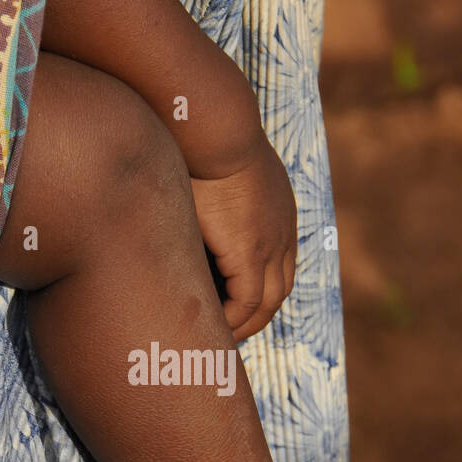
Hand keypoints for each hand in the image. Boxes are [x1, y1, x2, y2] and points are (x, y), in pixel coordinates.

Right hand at [189, 139, 297, 340]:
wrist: (217, 124)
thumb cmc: (204, 135)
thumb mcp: (213, 163)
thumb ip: (206, 186)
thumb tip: (179, 192)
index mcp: (278, 209)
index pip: (278, 261)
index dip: (258, 287)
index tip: (234, 303)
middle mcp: (283, 229)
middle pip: (279, 287)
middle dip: (256, 314)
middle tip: (231, 331)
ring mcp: (272, 243)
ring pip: (267, 302)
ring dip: (245, 323)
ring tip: (219, 337)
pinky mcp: (251, 252)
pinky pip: (246, 302)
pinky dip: (233, 319)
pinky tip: (211, 326)